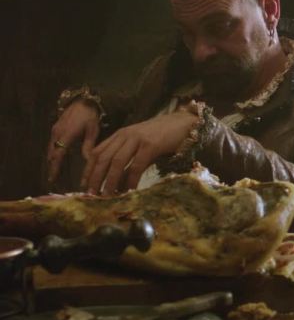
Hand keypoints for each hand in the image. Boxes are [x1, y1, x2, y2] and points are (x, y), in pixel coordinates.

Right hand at [47, 101, 100, 183]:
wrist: (84, 100)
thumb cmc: (91, 116)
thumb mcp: (93, 131)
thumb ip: (89, 146)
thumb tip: (88, 162)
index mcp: (67, 135)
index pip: (58, 155)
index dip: (55, 167)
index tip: (53, 178)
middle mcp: (57, 133)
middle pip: (52, 153)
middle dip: (52, 165)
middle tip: (53, 178)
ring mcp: (55, 130)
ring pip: (51, 148)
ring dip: (52, 159)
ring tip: (54, 170)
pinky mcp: (55, 127)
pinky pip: (52, 142)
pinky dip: (53, 151)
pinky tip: (57, 157)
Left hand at [81, 109, 197, 195]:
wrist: (184, 123)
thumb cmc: (163, 136)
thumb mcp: (140, 145)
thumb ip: (129, 159)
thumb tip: (118, 182)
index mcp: (120, 135)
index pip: (96, 152)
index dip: (88, 169)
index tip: (84, 185)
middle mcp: (125, 135)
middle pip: (103, 158)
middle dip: (95, 178)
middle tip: (91, 195)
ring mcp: (137, 139)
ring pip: (116, 162)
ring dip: (109, 181)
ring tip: (107, 196)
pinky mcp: (151, 145)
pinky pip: (136, 165)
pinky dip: (131, 180)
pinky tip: (129, 190)